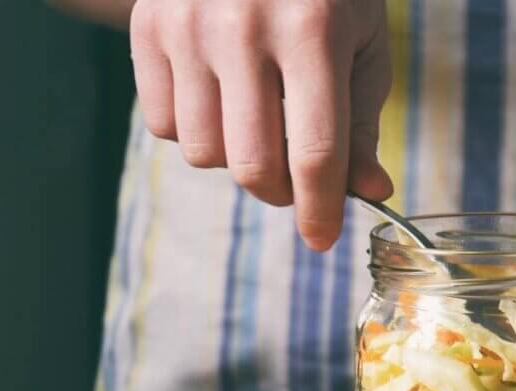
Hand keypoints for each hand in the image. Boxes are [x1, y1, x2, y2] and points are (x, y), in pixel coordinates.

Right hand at [130, 0, 392, 250]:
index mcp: (312, 31)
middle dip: (281, 193)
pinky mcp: (147, 27)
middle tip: (296, 181)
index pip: (315, 153)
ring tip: (259, 124)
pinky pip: (161, 125)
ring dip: (237, 159)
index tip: (321, 241)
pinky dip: (194, 130)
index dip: (319, 210)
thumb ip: (361, 125)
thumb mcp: (362, 48)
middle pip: (252, 165)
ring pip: (202, 153)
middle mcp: (243, 28)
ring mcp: (186, 25)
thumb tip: (368, 193)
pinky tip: (220, 97)